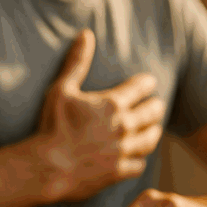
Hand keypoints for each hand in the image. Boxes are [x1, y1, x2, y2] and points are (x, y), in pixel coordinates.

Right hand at [35, 29, 164, 201]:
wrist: (48, 166)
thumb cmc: (52, 126)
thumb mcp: (62, 89)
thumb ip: (77, 62)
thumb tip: (86, 35)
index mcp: (112, 104)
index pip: (140, 88)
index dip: (147, 84)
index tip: (150, 83)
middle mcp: (124, 126)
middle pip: (152, 113)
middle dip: (156, 107)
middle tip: (157, 105)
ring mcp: (123, 150)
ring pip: (150, 139)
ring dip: (154, 132)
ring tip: (154, 129)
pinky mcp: (119, 171)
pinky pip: (139, 164)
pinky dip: (140, 159)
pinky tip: (138, 157)